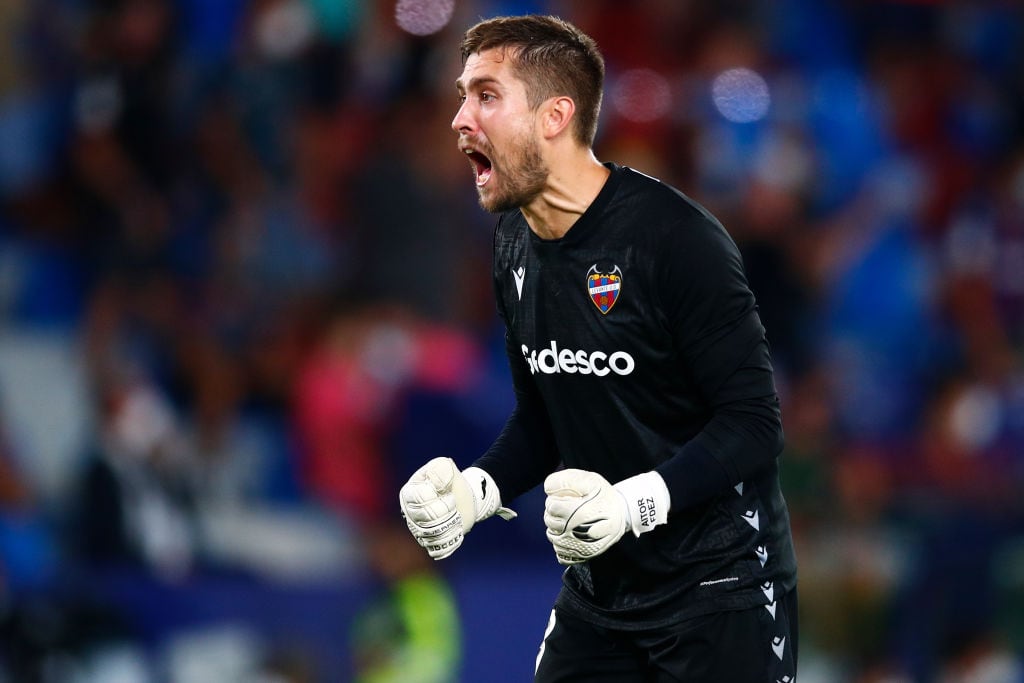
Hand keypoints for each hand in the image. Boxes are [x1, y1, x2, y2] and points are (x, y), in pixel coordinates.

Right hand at [399, 457, 514, 559]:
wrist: (463, 497)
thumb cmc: (450, 480)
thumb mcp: (446, 466)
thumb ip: (440, 469)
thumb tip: (436, 486)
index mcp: (409, 493)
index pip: (420, 499)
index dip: (439, 496)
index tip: (448, 492)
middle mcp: (409, 514)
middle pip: (426, 520)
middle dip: (446, 511)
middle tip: (453, 503)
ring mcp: (418, 530)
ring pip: (432, 537)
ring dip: (451, 525)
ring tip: (456, 515)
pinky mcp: (430, 543)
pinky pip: (438, 549)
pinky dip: (451, 540)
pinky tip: (455, 529)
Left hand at [543, 469, 627, 564]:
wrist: (623, 514)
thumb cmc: (605, 497)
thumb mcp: (590, 480)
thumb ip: (566, 480)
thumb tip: (548, 489)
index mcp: (580, 513)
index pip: (551, 507)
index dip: (555, 500)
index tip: (564, 500)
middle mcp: (578, 533)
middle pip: (550, 523)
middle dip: (554, 514)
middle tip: (566, 509)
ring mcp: (580, 547)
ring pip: (553, 538)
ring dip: (557, 529)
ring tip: (569, 521)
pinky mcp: (582, 556)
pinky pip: (560, 554)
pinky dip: (561, 545)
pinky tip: (570, 535)